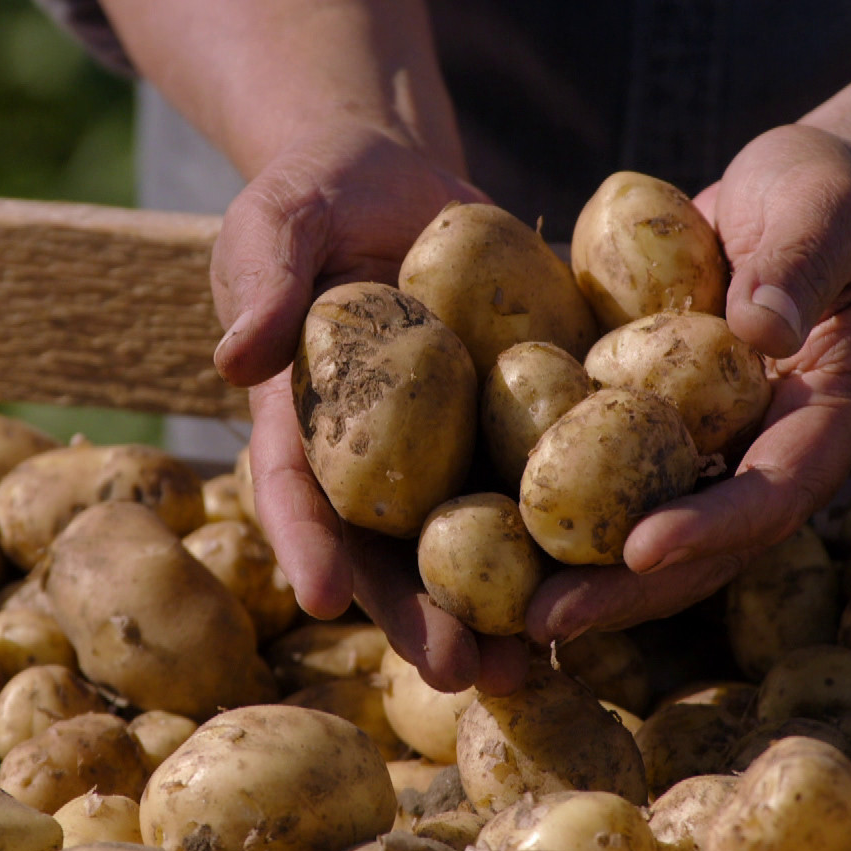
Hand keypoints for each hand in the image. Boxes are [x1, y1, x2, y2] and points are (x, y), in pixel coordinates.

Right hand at [211, 133, 529, 693]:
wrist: (405, 178)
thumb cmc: (322, 192)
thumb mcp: (282, 213)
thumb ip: (263, 272)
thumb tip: (234, 355)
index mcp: (302, 417)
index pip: (295, 487)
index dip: (306, 543)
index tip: (321, 598)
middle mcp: (377, 453)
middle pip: (390, 548)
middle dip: (419, 616)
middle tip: (456, 672)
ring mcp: (451, 443)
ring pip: (473, 538)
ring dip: (501, 608)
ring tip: (534, 668)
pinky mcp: (521, 417)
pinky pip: (548, 475)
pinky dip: (575, 529)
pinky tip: (616, 578)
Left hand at [524, 124, 850, 641]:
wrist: (805, 187)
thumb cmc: (826, 188)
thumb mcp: (822, 207)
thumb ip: (795, 262)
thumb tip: (759, 329)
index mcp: (831, 413)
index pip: (775, 491)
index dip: (711, 528)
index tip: (639, 549)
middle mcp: (774, 449)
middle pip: (708, 545)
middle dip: (629, 589)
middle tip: (547, 621)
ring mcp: (720, 446)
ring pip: (656, 527)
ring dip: (587, 573)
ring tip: (509, 612)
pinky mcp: (668, 425)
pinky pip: (618, 478)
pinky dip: (567, 509)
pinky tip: (491, 535)